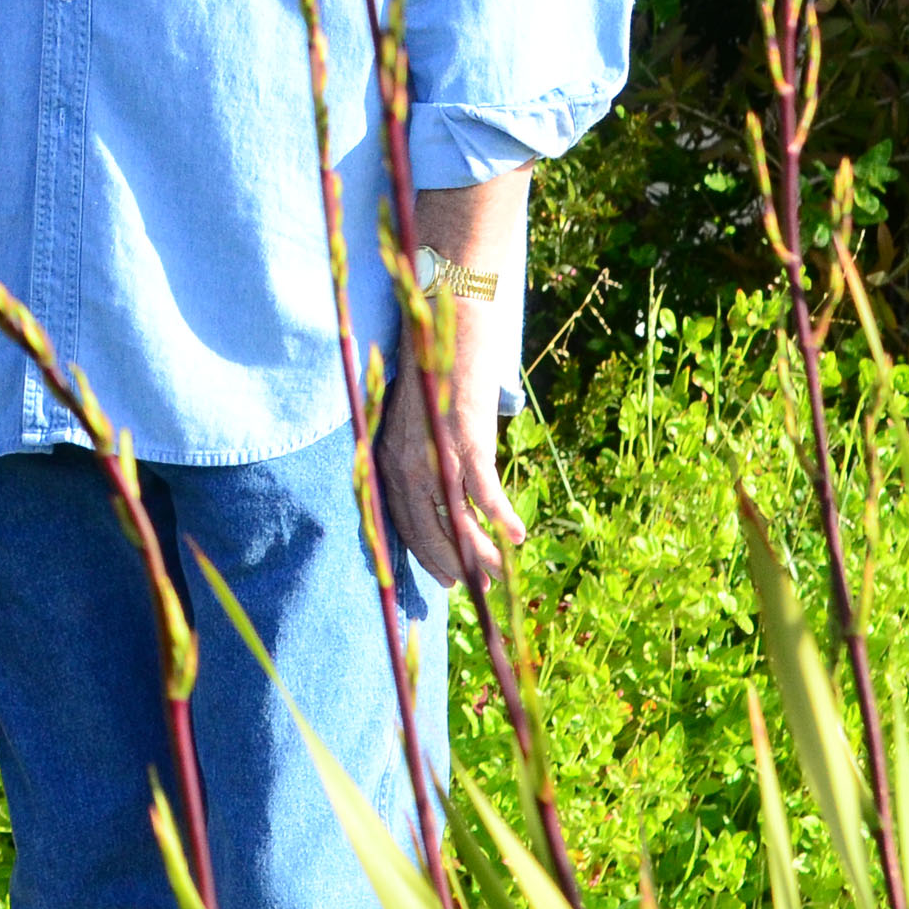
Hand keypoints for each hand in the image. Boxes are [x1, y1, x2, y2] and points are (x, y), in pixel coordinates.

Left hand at [377, 350, 522, 587]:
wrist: (449, 321)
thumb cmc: (437, 369)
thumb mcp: (419, 419)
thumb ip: (424, 453)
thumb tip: (443, 488)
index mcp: (390, 457)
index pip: (404, 521)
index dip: (428, 554)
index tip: (448, 578)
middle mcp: (404, 460)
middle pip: (426, 528)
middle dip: (454, 563)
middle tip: (479, 588)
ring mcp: (434, 451)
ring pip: (455, 518)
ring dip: (480, 551)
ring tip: (500, 573)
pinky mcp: (464, 438)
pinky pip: (482, 490)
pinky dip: (500, 516)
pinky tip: (518, 536)